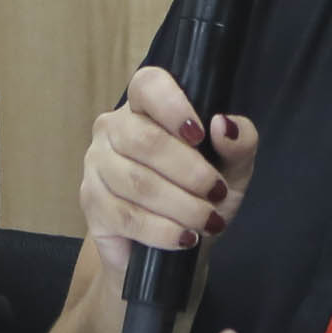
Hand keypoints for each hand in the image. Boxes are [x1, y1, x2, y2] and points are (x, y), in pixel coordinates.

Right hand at [77, 66, 260, 282]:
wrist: (173, 248)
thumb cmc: (202, 193)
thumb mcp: (233, 167)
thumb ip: (240, 142)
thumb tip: (224, 124)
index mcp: (146, 106)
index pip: (148, 85)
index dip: (173, 106)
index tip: (199, 135)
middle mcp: (113, 128)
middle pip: (144, 140)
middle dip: (189, 171)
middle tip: (217, 193)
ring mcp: (97, 165)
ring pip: (136, 182)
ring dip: (181, 206)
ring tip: (208, 221)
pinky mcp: (91, 204)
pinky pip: (126, 215)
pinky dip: (162, 230)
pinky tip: (185, 237)